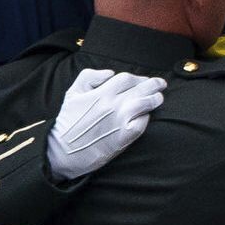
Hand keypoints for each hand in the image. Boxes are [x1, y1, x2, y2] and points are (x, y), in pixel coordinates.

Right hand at [45, 68, 167, 180]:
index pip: (125, 78)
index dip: (137, 77)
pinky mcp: (124, 137)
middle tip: (160, 84)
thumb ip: (89, 77)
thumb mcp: (72, 93)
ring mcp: (119, 121)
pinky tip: (147, 116)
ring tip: (159, 98)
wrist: (64, 151)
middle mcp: (111, 105)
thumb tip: (110, 73)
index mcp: (100, 93)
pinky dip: (146, 118)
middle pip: (139, 89)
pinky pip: (141, 123)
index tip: (143, 80)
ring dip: (154, 99)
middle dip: (153, 84)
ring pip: (144, 104)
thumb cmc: (68, 122)